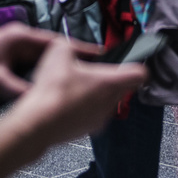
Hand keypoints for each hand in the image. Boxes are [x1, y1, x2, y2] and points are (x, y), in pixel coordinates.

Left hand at [0, 24, 98, 100]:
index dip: (78, 50)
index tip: (98, 58)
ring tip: (76, 90)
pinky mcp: (7, 70)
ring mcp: (13, 57)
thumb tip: (40, 99)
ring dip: (56, 78)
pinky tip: (50, 97)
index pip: (55, 42)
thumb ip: (16, 89)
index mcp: (18, 37)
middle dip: (71, 67)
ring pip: (43, 68)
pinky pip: (32, 77)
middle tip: (93, 79)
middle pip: (53, 56)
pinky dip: (41, 85)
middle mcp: (18, 44)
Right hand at [1, 38, 146, 147]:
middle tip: (91, 72)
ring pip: (107, 102)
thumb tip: (74, 50)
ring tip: (74, 87)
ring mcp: (100, 120)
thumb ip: (73, 46)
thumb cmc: (53, 89)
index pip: (140, 74)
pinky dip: (84, 108)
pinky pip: (93, 114)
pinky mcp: (88, 131)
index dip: (135, 65)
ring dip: (96, 94)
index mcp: (110, 82)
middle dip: (110, 78)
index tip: (127, 62)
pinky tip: (66, 102)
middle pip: (122, 87)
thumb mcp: (59, 51)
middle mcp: (110, 103)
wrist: (38, 123)